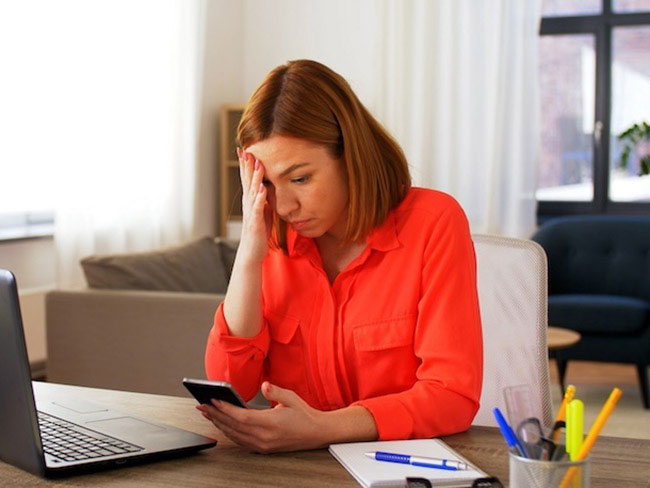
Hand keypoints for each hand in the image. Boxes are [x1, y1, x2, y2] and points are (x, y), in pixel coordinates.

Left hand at [196, 381, 326, 452]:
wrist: (316, 433)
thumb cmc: (304, 414)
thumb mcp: (292, 398)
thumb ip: (276, 391)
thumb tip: (264, 385)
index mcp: (271, 423)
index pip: (241, 417)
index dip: (225, 409)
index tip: (213, 400)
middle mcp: (264, 437)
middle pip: (233, 427)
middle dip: (215, 415)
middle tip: (202, 406)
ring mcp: (263, 445)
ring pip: (234, 435)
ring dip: (219, 424)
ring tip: (208, 414)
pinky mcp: (263, 448)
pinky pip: (240, 441)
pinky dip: (228, 432)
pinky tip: (222, 425)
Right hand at [237, 148, 272, 264]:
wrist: (251, 253)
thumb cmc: (257, 234)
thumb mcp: (263, 213)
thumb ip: (263, 201)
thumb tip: (266, 189)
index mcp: (250, 202)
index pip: (247, 180)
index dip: (246, 166)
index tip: (245, 150)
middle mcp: (248, 205)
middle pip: (247, 182)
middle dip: (247, 166)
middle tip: (245, 150)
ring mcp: (251, 213)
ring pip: (252, 192)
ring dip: (255, 178)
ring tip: (258, 164)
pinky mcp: (255, 223)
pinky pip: (258, 208)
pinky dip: (260, 198)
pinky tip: (262, 188)